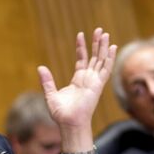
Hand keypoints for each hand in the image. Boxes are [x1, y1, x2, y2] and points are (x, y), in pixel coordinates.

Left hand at [38, 28, 116, 151]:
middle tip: (100, 30)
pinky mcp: (98, 85)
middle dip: (97, 43)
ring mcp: (94, 81)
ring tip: (105, 33)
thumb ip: (47, 81)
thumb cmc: (61, 114)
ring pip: (101, 60)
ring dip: (104, 47)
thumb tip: (40, 67)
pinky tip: (112, 48)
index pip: (82, 59)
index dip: (82, 47)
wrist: (69, 123)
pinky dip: (110, 58)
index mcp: (78, 80)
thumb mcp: (50, 94)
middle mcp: (88, 79)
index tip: (81, 34)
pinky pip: (106, 69)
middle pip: (95, 57)